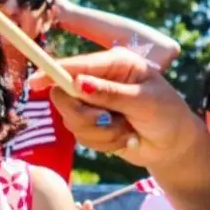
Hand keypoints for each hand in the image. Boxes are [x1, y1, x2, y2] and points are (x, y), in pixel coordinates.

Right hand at [30, 48, 205, 167]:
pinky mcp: (94, 125)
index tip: (35, 82)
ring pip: (73, 120)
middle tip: (105, 119)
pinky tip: (124, 138)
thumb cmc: (167, 115)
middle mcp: (101, 81)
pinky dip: (104, 142)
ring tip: (126, 130)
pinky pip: (82, 137)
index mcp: (115, 64)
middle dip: (83, 114)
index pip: (77, 65)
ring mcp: (95, 104)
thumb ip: (110, 94)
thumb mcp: (143, 102)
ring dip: (101, 132)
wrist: (174, 146)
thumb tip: (78, 84)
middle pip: (65, 95)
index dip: (54, 72)